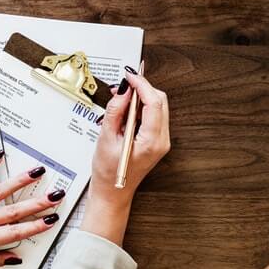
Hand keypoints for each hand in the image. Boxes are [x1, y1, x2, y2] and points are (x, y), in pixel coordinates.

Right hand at [80, 65, 170, 245]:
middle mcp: (161, 140)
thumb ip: (115, 112)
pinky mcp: (157, 140)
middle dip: (143, 89)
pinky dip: (142, 107)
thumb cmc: (108, 173)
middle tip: (124, 84)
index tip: (130, 76)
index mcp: (151, 141)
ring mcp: (161, 141)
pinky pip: (153, 115)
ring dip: (142, 97)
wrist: (112, 193)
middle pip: (160, 101)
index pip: (154, 102)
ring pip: (158, 106)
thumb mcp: (106, 139)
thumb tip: (124, 90)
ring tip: (122, 98)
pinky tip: (127, 110)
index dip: (142, 85)